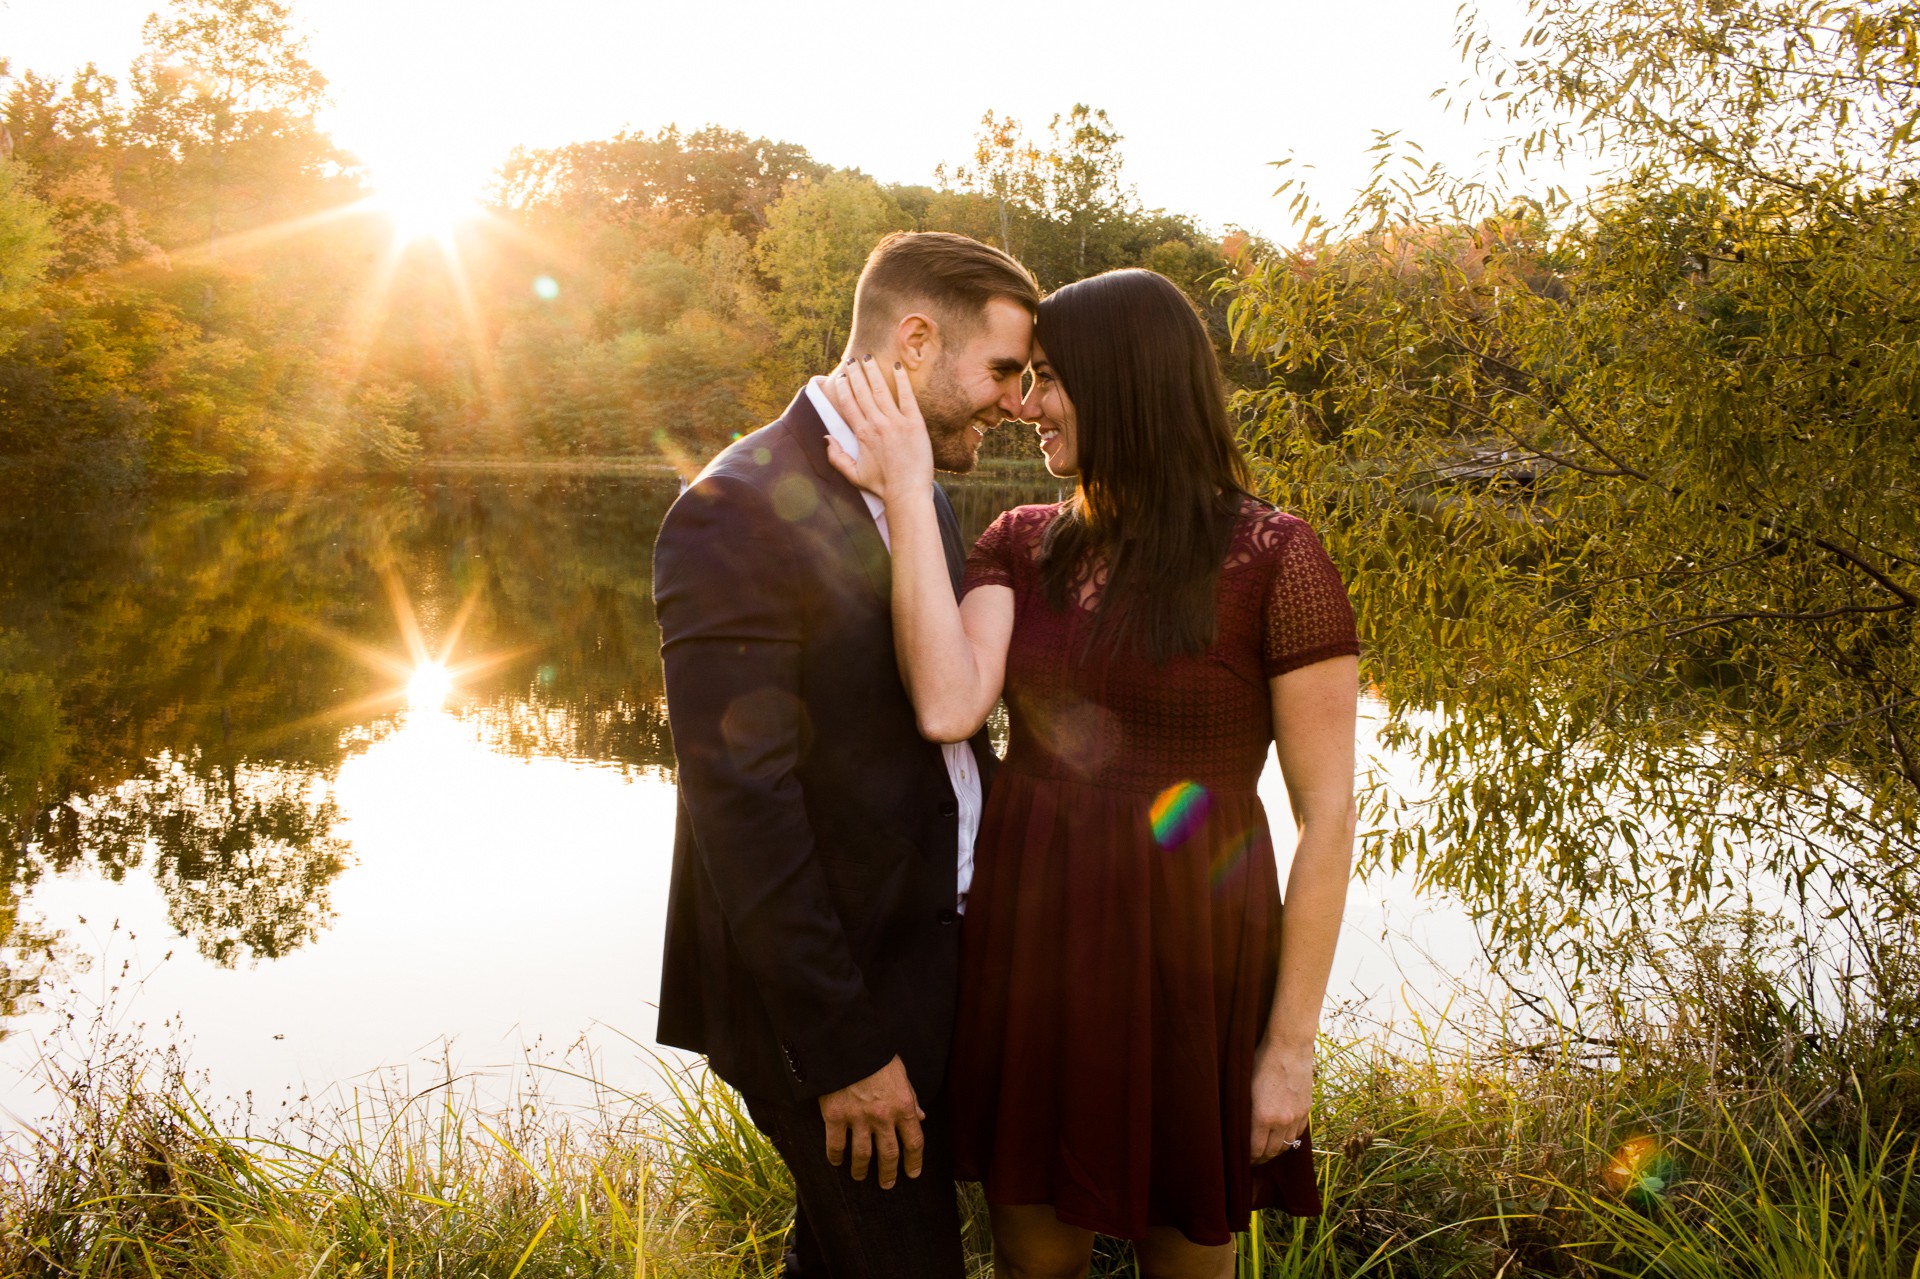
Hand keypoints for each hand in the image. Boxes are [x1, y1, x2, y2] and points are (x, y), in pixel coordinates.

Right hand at [818, 1055, 925, 1188]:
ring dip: (861, 1170)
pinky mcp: (834, 1115)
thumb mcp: (902, 1075)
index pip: (914, 1142)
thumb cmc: (878, 1056)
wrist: (849, 1042)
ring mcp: (857, 1118)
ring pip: (862, 1155)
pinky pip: (835, 1145)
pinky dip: (836, 1157)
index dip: (914, 1161)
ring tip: (859, 1176)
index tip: (912, 1173)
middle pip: (889, 1155)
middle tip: (887, 1184)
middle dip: (888, 1173)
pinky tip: (837, 1162)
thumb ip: (911, 1098)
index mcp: (903, 1106)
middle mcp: (883, 1117)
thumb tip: (921, 1118)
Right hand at [821, 356, 933, 504]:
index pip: (848, 404)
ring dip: (873, 372)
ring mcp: (896, 422)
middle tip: (852, 360)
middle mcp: (877, 424)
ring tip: (868, 358)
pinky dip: (902, 381)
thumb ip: (836, 457)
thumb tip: (826, 438)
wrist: (907, 494)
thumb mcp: (853, 475)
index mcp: (861, 434)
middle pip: (862, 392)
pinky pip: (907, 397)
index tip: (840, 376)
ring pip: (881, 390)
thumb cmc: (881, 486)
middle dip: (856, 374)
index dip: (843, 388)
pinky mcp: (915, 424)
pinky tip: (897, 367)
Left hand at [1250, 1040, 1312, 1162]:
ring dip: (1275, 1151)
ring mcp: (1296, 1116)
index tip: (1241, 1159)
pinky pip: (1298, 1134)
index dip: (1248, 1158)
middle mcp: (1281, 1121)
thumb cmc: (1261, 1062)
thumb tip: (1237, 1130)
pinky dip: (1288, 1140)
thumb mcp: (1244, 1086)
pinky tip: (1280, 1138)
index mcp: (1262, 1116)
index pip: (1254, 1150)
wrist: (1289, 1047)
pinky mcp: (1306, 1110)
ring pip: (1286, 1146)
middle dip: (1260, 1158)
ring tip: (1266, 1150)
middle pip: (1271, 1152)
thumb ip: (1244, 1112)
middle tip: (1252, 1159)